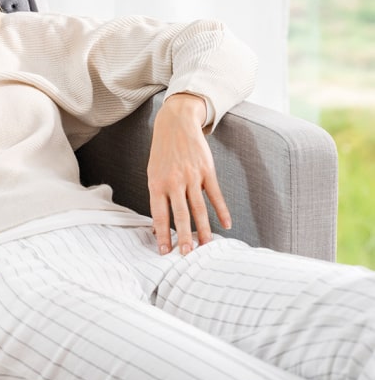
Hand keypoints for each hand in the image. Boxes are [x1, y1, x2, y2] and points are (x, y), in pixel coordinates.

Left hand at [147, 93, 230, 255]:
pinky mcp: (207, 171)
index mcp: (157, 184)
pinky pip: (215, 194)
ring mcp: (192, 176)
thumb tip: (157, 226)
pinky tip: (226, 224)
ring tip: (206, 246)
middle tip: (186, 255)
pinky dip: (222, 210)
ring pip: (199, 208)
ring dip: (203, 229)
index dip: (162, 234)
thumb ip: (157, 198)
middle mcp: (174, 182)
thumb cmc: (162, 153)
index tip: (164, 252)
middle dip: (183, 237)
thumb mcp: (153, 173)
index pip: (159, 214)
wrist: (175, 124)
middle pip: (181, 214)